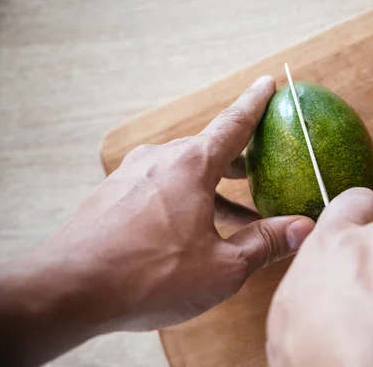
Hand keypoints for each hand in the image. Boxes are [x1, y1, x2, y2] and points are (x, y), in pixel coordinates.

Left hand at [0, 76, 314, 365]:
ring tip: (233, 217)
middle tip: (258, 170)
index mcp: (191, 166)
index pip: (233, 124)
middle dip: (237, 160)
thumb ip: (265, 243)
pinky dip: (184, 199)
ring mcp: (132, 175)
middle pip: (209, 150)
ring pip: (184, 172)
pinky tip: (190, 229)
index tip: (266, 83)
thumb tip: (303, 228)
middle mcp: (160, 160)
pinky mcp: (114, 194)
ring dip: (212, 189)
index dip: (255, 103)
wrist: (69, 290)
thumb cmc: (148, 276)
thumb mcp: (222, 267)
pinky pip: (159, 186)